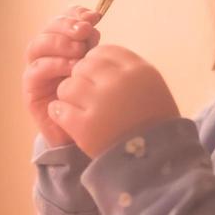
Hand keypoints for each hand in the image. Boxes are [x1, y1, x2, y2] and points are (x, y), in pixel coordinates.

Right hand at [23, 6, 101, 144]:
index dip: (75, 13)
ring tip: (79, 49)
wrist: (83, 132)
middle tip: (86, 30)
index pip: (62, 19)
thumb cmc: (91, 97)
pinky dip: (54, 64)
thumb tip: (93, 20)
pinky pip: (35, 71)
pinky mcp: (31, 89)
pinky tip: (72, 67)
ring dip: (59, 43)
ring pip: (37, 46)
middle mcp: (45, 54)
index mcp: (62, 43)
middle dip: (67, 26)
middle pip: (47, 29)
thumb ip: (93, 43)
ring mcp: (36, 70)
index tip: (95, 16)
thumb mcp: (96, 66)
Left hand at [50, 44, 179, 157]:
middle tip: (87, 97)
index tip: (99, 80)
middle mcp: (119, 81)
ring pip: (67, 86)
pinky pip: (58, 109)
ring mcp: (100, 102)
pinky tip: (70, 121)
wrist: (156, 162)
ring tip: (80, 111)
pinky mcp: (84, 125)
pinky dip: (61, 115)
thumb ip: (127, 69)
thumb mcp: (152, 86)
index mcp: (139, 70)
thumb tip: (95, 55)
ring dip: (69, 98)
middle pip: (82, 66)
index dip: (96, 64)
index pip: (103, 52)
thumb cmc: (154, 122)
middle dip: (81, 80)